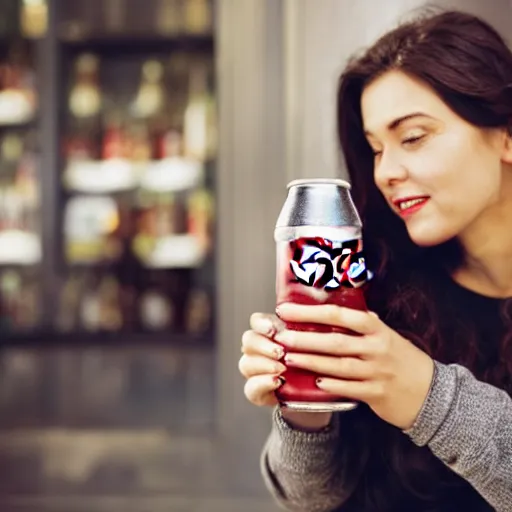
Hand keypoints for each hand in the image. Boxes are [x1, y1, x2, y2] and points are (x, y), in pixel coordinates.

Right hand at [239, 313, 332, 429]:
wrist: (317, 394)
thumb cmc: (318, 362)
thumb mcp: (317, 343)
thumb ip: (312, 329)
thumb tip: (322, 312)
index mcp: (270, 333)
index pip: (257, 321)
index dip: (261, 324)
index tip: (273, 330)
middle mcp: (258, 349)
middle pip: (248, 340)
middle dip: (263, 346)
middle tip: (280, 352)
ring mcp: (255, 371)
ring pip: (246, 363)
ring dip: (264, 365)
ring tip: (282, 369)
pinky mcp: (256, 392)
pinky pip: (250, 387)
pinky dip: (262, 383)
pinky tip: (277, 382)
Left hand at [275, 303, 434, 429]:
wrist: (432, 393)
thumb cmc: (403, 359)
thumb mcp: (387, 335)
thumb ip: (364, 323)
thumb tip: (339, 307)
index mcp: (377, 329)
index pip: (340, 315)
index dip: (311, 312)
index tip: (287, 310)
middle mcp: (376, 348)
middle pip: (335, 341)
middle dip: (305, 338)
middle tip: (281, 336)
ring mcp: (376, 372)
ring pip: (338, 365)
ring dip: (311, 361)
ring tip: (289, 357)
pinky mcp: (376, 394)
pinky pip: (348, 388)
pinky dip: (330, 384)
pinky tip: (313, 381)